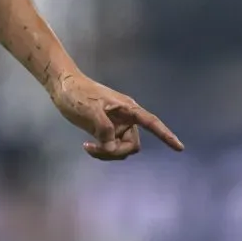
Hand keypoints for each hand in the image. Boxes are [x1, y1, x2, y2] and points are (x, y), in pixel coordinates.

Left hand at [48, 72, 183, 160]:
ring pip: (122, 149)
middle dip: (117, 152)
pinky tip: (87, 147)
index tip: (179, 148)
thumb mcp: (90, 110)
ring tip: (89, 148)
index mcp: (127, 108)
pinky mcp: (105, 131)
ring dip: (108, 153)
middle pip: (132, 144)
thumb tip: (112, 146)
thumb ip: (103, 128)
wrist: (62, 86)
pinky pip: (111, 148)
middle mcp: (125, 118)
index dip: (166, 135)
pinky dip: (102, 151)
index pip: (151, 122)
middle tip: (96, 149)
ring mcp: (115, 125)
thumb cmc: (77, 93)